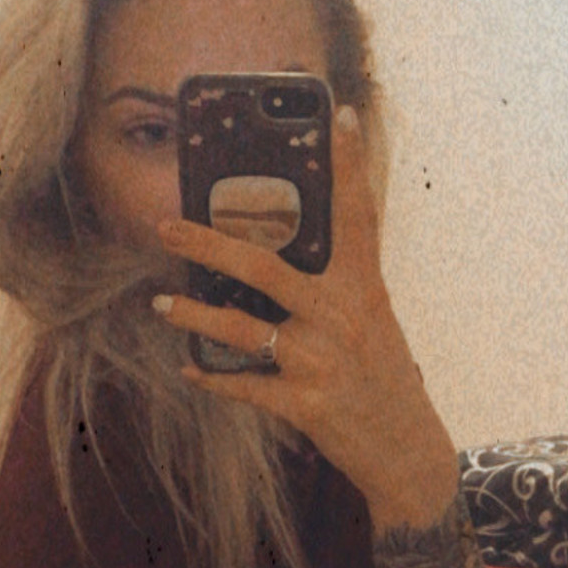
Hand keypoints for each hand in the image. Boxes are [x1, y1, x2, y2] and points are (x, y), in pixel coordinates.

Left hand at [153, 108, 458, 532]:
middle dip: (208, 244)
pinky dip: (214, 379)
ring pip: (244, 329)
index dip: (350, 165)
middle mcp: (343, 318)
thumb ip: (337, 286)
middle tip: (166, 225)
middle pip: (265, 268)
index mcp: (364, 289)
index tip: (341, 115)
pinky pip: (246, 387)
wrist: (408, 452)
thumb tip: (278, 256)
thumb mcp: (372, 323)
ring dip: (195, 315)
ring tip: (160, 302)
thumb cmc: (383, 380)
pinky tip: (190, 369)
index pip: (357, 216)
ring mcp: (323, 362)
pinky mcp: (307, 406)